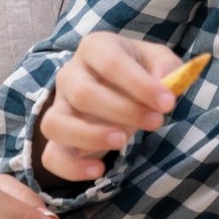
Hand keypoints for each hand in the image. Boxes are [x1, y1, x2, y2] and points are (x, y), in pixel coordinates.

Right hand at [35, 32, 182, 182]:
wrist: (116, 85)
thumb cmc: (137, 70)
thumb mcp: (157, 60)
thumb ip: (167, 66)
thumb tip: (165, 82)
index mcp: (95, 48)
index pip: (110, 62)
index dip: (139, 84)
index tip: (167, 103)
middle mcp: (70, 74)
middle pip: (83, 93)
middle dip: (123, 111)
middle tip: (156, 122)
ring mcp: (59, 106)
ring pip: (55, 123)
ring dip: (89, 136)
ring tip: (122, 142)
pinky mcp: (58, 136)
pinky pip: (51, 155)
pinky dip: (71, 167)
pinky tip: (98, 170)